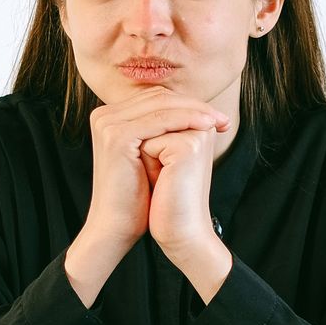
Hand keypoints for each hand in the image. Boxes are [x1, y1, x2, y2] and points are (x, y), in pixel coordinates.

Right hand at [64, 88, 227, 306]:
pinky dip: (186, 119)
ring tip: (219, 121)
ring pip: (161, 105)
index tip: (217, 117)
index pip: (155, 98)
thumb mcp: (151, 157)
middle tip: (222, 118)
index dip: (188, 104)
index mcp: (110, 117)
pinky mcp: (116, 135)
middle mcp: (104, 115)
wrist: (116, 227)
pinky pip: (160, 120)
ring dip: (195, 110)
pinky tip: (206, 126)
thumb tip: (196, 111)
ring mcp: (107, 124)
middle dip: (195, 105)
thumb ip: (163, 131)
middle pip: (158, 97)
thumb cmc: (136, 198)